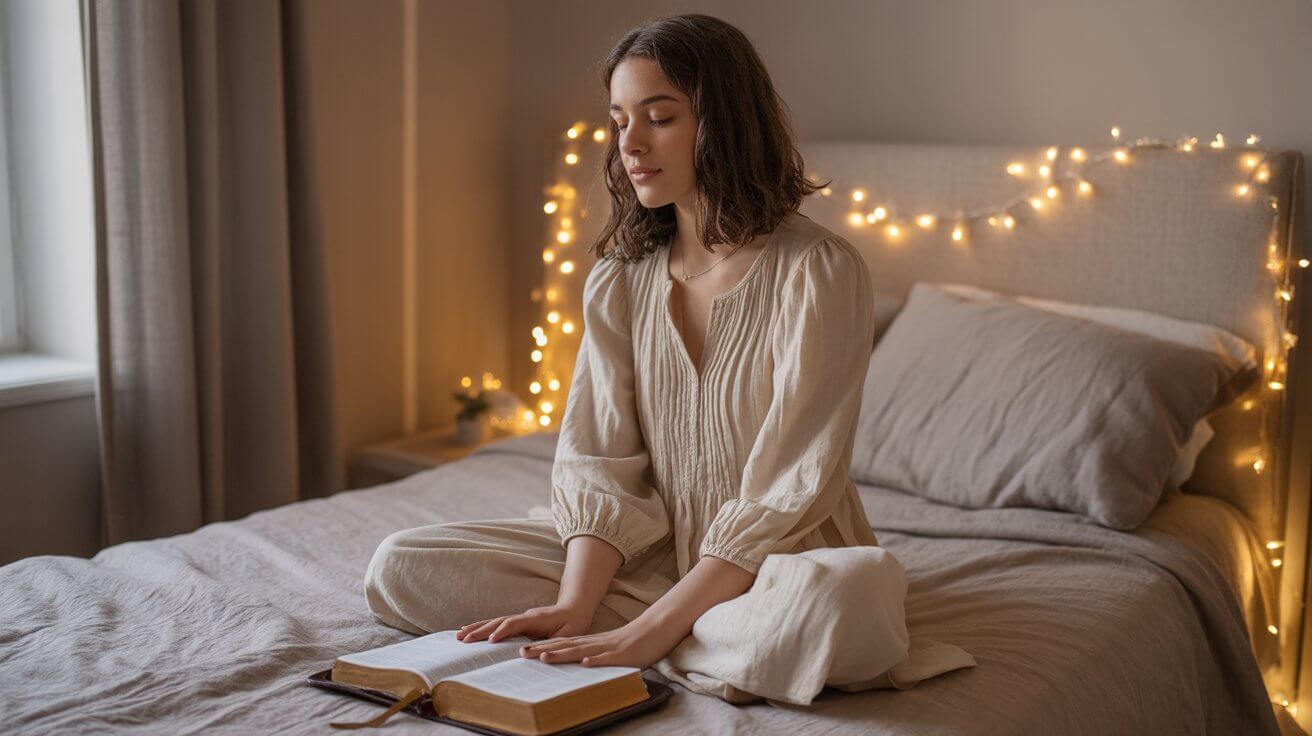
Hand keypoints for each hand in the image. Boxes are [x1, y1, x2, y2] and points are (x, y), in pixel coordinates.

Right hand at [456, 603, 594, 643]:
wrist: (575, 609)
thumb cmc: (573, 624)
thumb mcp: (568, 635)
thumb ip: (552, 643)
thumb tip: (530, 652)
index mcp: (536, 619)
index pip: (514, 623)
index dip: (502, 631)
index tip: (490, 641)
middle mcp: (525, 616)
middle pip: (499, 621)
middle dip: (481, 630)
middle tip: (463, 639)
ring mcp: (520, 617)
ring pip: (495, 621)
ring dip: (477, 628)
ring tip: (459, 635)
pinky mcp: (518, 621)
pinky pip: (497, 623)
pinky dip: (483, 627)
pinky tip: (470, 630)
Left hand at [518, 613, 689, 668]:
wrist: (657, 629)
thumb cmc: (634, 642)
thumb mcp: (609, 649)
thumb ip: (592, 654)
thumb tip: (575, 664)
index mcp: (592, 643)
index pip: (564, 644)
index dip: (543, 647)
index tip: (523, 651)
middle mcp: (597, 644)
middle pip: (567, 646)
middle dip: (544, 650)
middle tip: (522, 653)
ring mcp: (610, 648)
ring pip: (583, 651)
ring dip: (563, 654)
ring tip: (544, 657)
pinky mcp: (624, 655)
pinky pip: (609, 658)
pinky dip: (596, 661)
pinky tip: (585, 663)